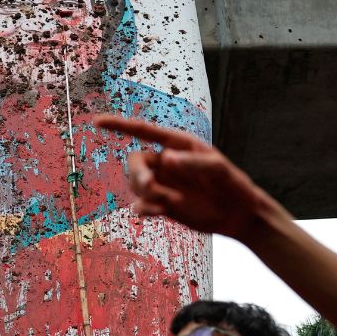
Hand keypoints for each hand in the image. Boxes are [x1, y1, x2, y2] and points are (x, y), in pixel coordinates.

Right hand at [95, 115, 274, 240]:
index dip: (119, 126)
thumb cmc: (232, 184)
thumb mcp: (218, 169)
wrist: (239, 214)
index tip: (97, 122)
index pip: (143, 131)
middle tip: (150, 185)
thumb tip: (166, 158)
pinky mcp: (165, 206)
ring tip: (167, 201)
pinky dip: (144, 209)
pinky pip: (143, 206)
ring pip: (137, 185)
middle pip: (135, 163)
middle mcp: (167, 163)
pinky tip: (153, 213)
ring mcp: (165, 185)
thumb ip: (192, 162)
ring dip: (144, 192)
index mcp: (178, 145)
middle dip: (137, 174)